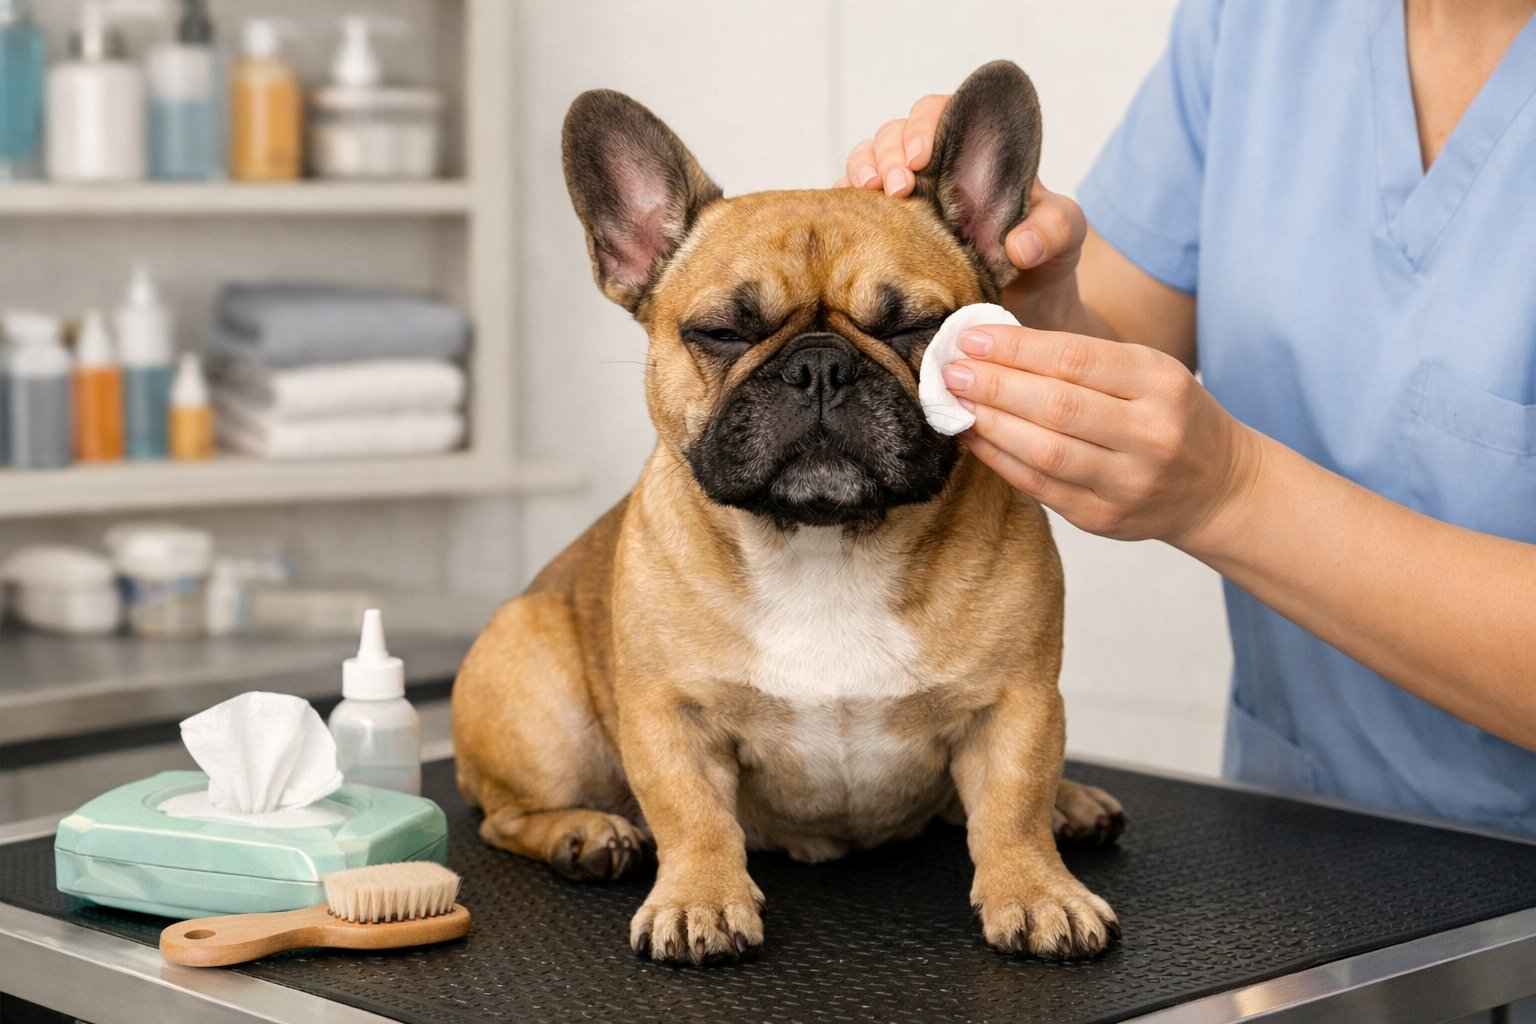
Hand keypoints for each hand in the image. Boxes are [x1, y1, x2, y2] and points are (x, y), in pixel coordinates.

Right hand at [836, 94, 1087, 328]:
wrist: (1027, 308)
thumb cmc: (1045, 258)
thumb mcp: (1065, 237)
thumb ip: (1054, 228)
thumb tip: (1021, 245)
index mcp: (972, 154)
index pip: (938, 114)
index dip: (924, 125)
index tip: (922, 157)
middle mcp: (932, 170)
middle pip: (894, 134)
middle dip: (888, 152)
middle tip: (897, 187)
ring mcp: (903, 201)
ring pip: (865, 162)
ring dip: (861, 172)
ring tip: (872, 195)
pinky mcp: (882, 234)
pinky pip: (850, 209)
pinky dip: (843, 208)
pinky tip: (848, 223)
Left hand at [939, 323, 1260, 546]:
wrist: (1218, 487)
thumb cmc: (1171, 416)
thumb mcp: (1150, 373)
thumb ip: (1085, 361)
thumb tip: (996, 347)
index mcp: (1161, 383)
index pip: (1076, 359)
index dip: (1016, 348)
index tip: (971, 337)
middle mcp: (1150, 434)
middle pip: (1056, 405)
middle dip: (994, 385)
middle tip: (951, 370)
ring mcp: (1127, 483)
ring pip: (1044, 450)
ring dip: (990, 424)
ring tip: (954, 403)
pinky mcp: (1103, 519)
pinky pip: (1040, 486)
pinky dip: (999, 459)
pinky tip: (973, 437)